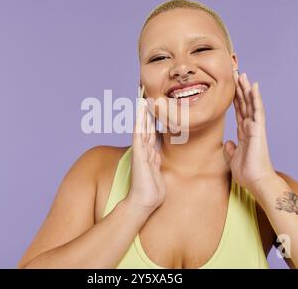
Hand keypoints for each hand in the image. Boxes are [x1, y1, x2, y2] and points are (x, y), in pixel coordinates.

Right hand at [125, 98, 165, 214]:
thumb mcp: (158, 170)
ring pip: (142, 127)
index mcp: (150, 152)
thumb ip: (157, 159)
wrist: (144, 202)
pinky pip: (139, 136)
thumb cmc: (152, 190)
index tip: (154, 103)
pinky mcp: (139, 155)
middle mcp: (144, 149)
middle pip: (146, 125)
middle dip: (147, 110)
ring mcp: (141, 151)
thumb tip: (158, 151)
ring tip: (143, 97)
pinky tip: (140, 113)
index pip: (151, 130)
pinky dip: (139, 124)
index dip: (153, 116)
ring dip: (143, 112)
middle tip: (146, 94)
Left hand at [223, 71, 275, 192]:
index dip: (235, 99)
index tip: (231, 86)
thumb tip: (229, 143)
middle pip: (244, 104)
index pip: (239, 111)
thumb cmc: (247, 173)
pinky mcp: (259, 130)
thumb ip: (231, 150)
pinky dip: (255, 98)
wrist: (256, 181)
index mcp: (244, 133)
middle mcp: (250, 128)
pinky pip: (257, 111)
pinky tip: (253, 86)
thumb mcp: (233, 159)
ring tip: (242, 75)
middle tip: (235, 74)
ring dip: (246, 89)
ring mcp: (255, 127)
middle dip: (240, 89)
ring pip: (251, 104)